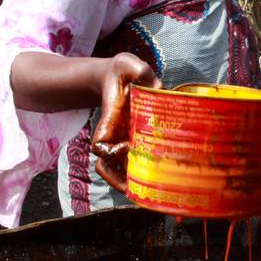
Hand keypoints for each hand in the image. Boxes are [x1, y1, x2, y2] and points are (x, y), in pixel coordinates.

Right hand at [91, 53, 159, 191]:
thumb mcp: (130, 65)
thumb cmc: (124, 71)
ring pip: (118, 172)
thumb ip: (141, 71)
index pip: (100, 146)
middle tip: (137, 188)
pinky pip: (134, 165)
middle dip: (118, 181)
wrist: (119, 77)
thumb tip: (157, 87)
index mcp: (110, 121)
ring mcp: (122, 142)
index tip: (128, 146)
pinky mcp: (135, 143)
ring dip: (130, 184)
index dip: (111, 152)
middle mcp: (114, 136)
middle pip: (106, 168)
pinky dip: (142, 176)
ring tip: (148, 194)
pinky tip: (160, 184)